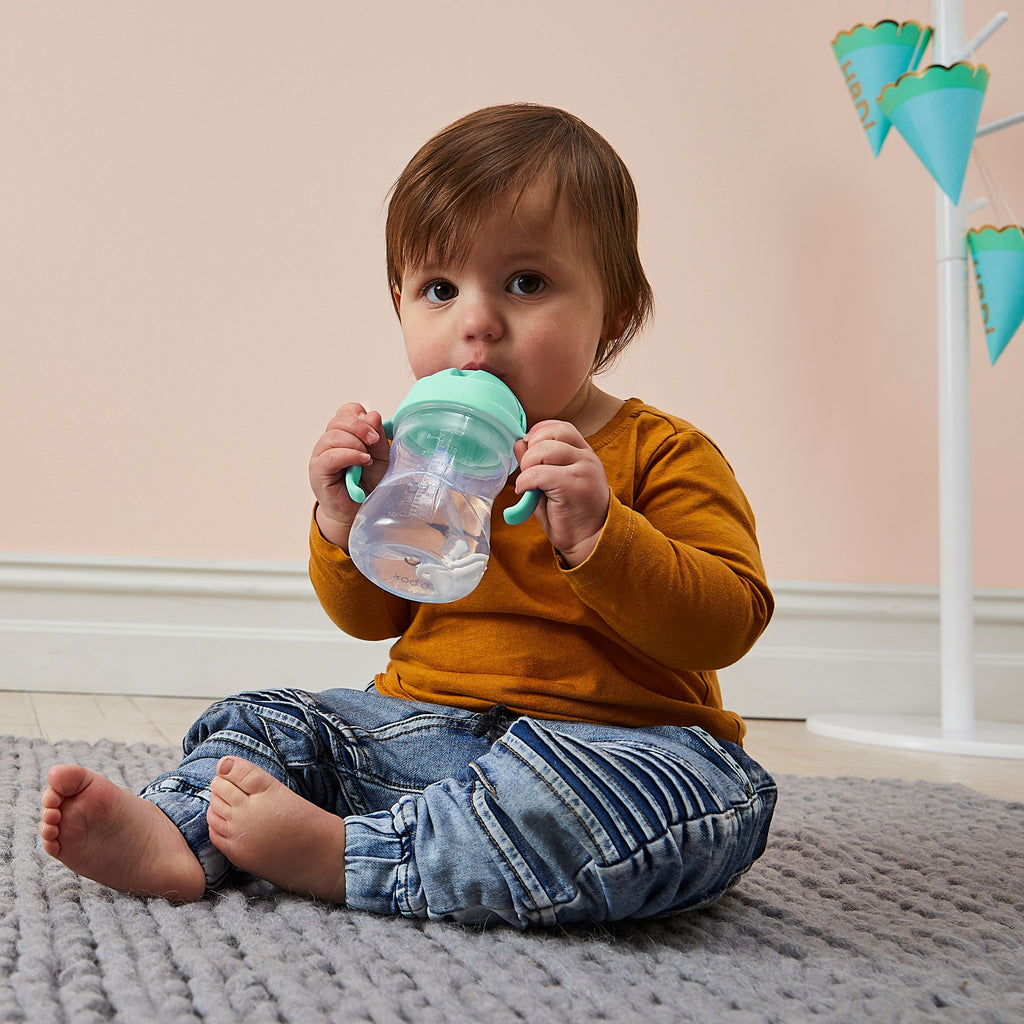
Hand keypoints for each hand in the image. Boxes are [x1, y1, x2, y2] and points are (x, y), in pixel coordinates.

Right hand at [309, 403, 389, 548]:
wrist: (360, 511)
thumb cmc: (369, 485)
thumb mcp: (381, 458)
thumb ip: (377, 438)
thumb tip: (372, 414)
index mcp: (344, 435)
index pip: (346, 412)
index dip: (360, 416)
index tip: (374, 430)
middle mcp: (329, 443)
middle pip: (339, 420)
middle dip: (360, 427)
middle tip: (374, 440)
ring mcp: (321, 456)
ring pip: (333, 436)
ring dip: (355, 443)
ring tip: (368, 458)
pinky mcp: (317, 471)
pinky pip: (329, 456)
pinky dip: (349, 455)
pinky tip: (362, 461)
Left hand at [514, 421, 609, 566]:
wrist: (588, 541)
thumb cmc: (568, 513)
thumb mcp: (549, 482)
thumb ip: (535, 462)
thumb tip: (519, 442)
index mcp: (583, 453)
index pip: (560, 427)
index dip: (539, 433)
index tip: (528, 450)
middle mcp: (586, 457)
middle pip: (550, 434)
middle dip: (530, 451)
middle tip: (527, 472)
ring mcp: (583, 470)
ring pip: (544, 451)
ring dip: (527, 467)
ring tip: (527, 485)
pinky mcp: (574, 486)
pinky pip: (540, 473)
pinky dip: (525, 482)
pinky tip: (526, 493)